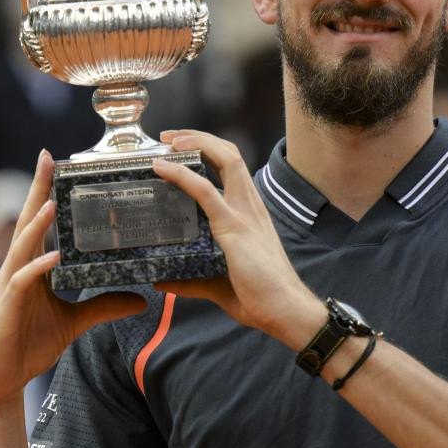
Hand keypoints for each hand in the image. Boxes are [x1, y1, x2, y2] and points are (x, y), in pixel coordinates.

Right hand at [0, 150, 145, 411]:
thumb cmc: (27, 345)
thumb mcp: (74, 322)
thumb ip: (104, 305)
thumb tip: (142, 299)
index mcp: (33, 266)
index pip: (40, 222)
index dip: (46, 192)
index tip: (56, 161)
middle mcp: (19, 268)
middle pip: (29, 222)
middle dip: (38, 190)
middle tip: (46, 158)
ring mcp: (10, 286)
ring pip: (23, 246)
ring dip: (37, 224)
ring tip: (52, 202)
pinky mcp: (6, 307)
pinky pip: (21, 282)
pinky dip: (36, 268)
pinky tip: (52, 258)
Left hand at [152, 130, 322, 345]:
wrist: (285, 310)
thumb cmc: (260, 297)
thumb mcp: (218, 283)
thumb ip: (191, 280)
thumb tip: (162, 281)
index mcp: (250, 212)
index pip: (232, 167)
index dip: (208, 150)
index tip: (181, 147)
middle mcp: (250, 204)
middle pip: (229, 153)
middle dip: (199, 137)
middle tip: (169, 137)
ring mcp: (244, 213)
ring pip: (224, 160)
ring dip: (195, 143)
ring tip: (169, 142)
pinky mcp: (234, 226)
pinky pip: (205, 191)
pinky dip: (182, 175)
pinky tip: (163, 169)